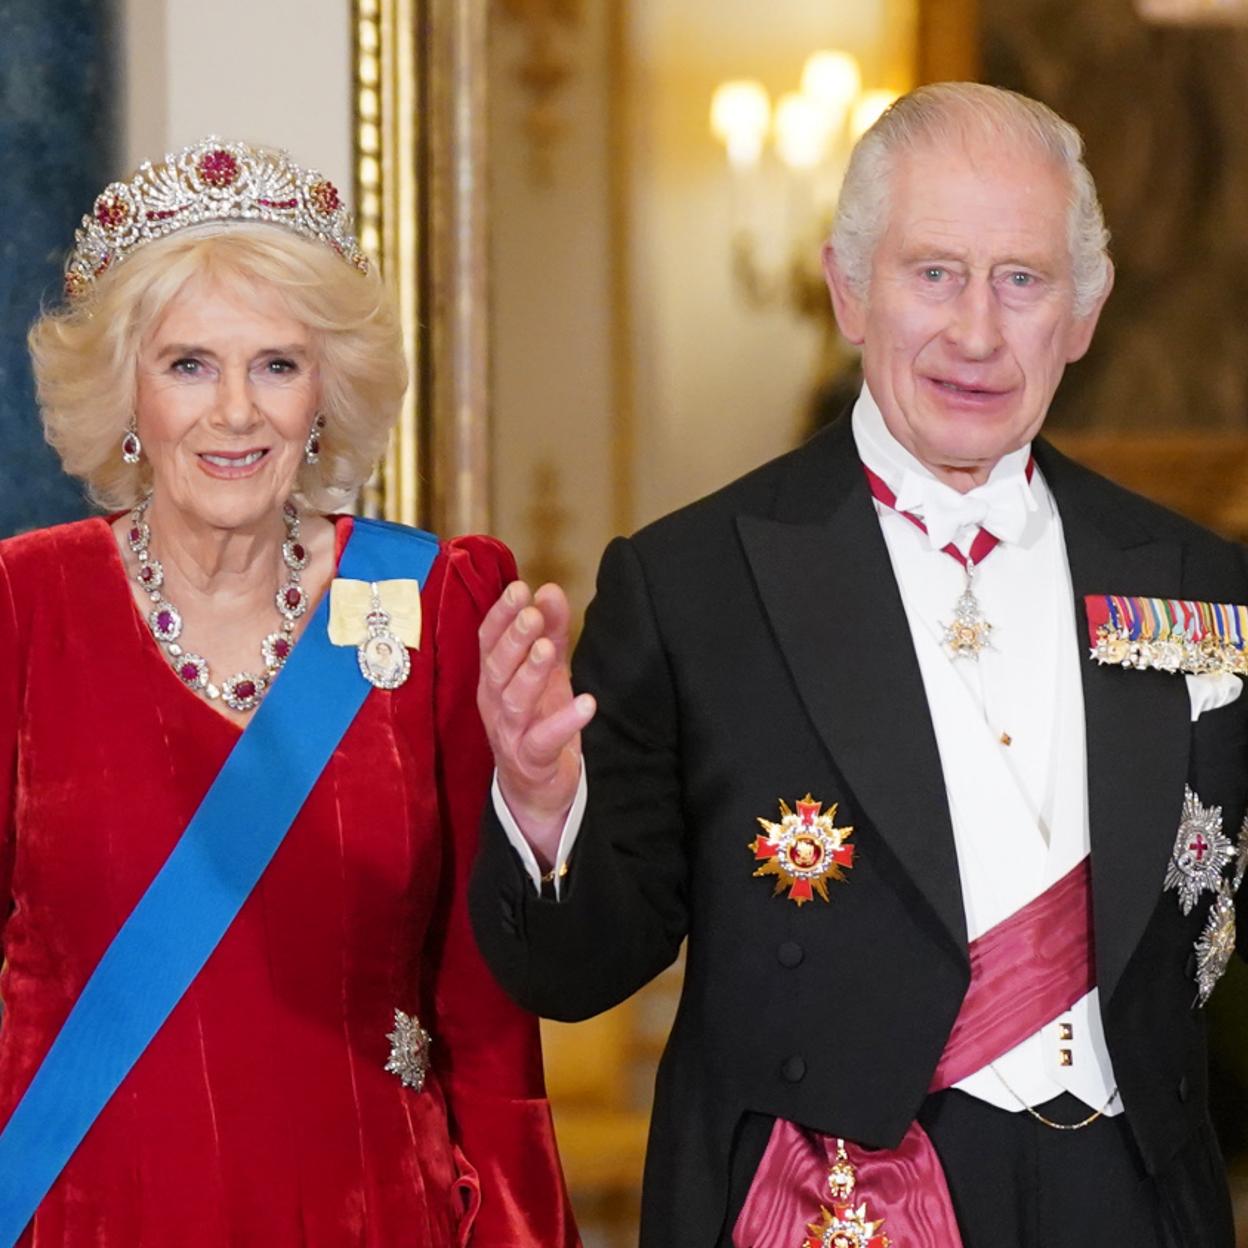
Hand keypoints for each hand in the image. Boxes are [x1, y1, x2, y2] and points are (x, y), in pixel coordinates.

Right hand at [478, 581, 595, 866]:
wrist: (536, 788)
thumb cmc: (538, 719)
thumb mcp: (546, 671)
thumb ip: (551, 631)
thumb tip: (549, 590)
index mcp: (494, 677)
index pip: (488, 641)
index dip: (500, 615)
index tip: (519, 589)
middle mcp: (494, 703)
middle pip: (496, 667)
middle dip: (513, 639)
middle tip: (532, 615)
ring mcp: (509, 733)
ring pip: (513, 701)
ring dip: (530, 673)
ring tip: (550, 649)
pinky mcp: (531, 760)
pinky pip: (544, 740)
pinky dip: (565, 722)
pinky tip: (587, 702)